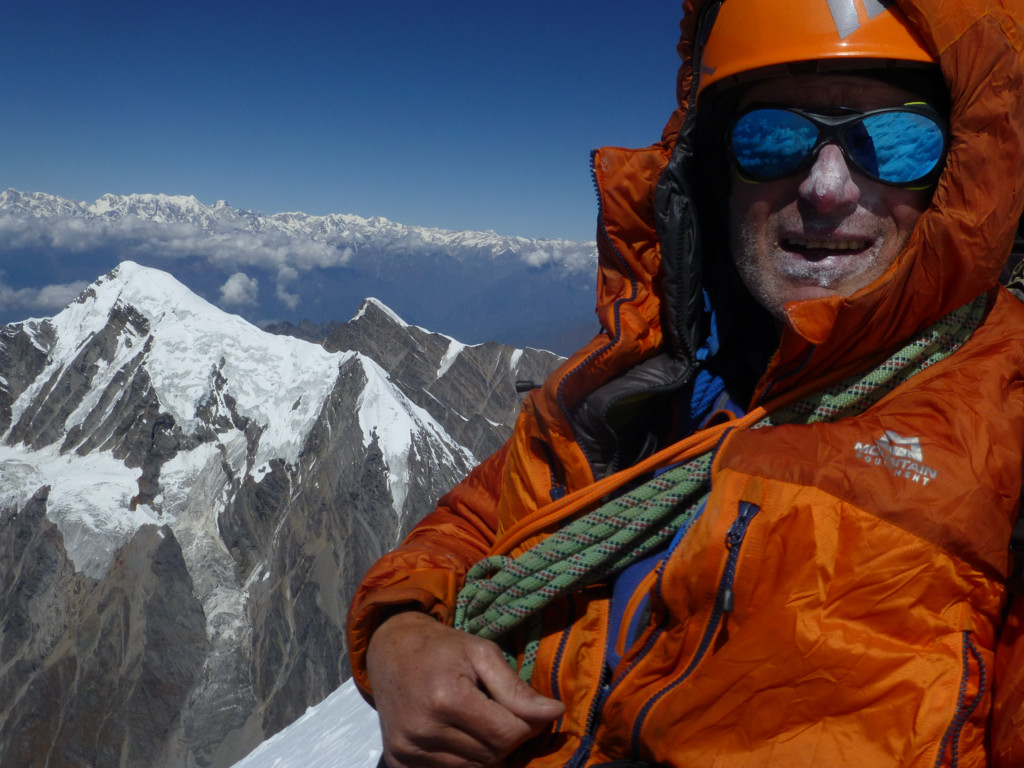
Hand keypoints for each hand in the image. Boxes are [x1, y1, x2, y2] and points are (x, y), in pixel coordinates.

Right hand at [366, 611, 564, 767]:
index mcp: (446, 698)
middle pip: (492, 755)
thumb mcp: (482, 653)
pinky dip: (465, 758)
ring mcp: (408, 749)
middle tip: (505, 712)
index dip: (529, 726)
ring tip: (483, 720)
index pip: (506, 734)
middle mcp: (424, 729)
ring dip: (488, 750)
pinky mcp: (399, 760)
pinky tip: (462, 733)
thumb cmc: (442, 647)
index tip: (533, 711)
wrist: (391, 650)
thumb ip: (516, 688)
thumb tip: (555, 713)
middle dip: (509, 737)